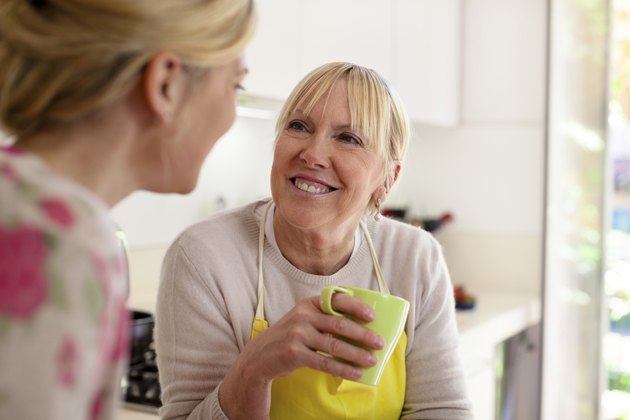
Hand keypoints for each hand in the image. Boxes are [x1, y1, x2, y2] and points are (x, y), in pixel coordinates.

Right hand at [219, 294, 384, 418]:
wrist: (260, 356)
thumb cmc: (291, 337)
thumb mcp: (304, 320)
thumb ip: (325, 318)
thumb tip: (362, 327)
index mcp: (309, 304)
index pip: (337, 300)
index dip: (357, 306)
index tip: (373, 316)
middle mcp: (303, 316)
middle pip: (339, 324)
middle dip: (363, 334)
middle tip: (380, 343)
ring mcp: (297, 335)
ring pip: (334, 345)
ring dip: (356, 354)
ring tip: (372, 360)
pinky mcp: (295, 354)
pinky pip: (325, 362)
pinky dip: (343, 369)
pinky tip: (356, 374)